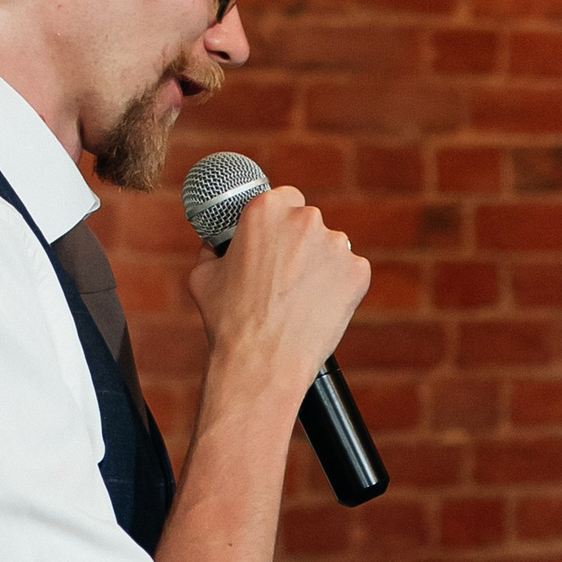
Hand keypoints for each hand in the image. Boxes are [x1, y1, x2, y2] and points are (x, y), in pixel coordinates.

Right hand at [187, 184, 370, 396]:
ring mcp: (336, 244)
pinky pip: (349, 272)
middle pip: (308, 221)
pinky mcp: (358, 271)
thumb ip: (212, 248)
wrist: (262, 363)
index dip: (277, 223)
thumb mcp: (203, 275)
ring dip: (319, 264)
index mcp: (266, 209)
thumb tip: (215, 243)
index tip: (274, 240)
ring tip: (298, 299)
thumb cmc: (228, 322)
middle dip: (298, 243)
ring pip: (330, 247)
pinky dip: (338, 287)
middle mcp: (305, 218)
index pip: (282, 199)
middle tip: (283, 276)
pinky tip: (317, 307)